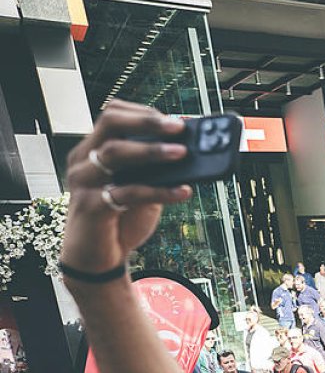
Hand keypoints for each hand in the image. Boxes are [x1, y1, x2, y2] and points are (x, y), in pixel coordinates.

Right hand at [61, 100, 192, 275]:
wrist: (96, 259)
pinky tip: (183, 192)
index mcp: (93, 149)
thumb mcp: (142, 188)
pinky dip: (159, 191)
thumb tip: (192, 151)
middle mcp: (84, 160)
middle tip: (179, 128)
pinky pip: (127, 193)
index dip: (145, 114)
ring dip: (152, 151)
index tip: (176, 121)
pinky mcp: (91, 206)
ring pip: (115, 153)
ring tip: (182, 154)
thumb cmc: (120, 219)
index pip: (113, 114)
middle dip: (147, 122)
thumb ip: (157, 170)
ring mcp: (84, 181)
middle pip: (110, 124)